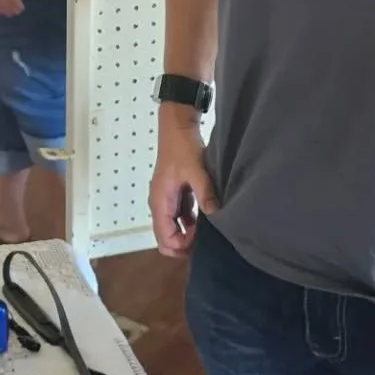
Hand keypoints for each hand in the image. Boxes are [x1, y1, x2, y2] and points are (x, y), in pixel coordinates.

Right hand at [149, 114, 217, 258]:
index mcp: (160, 202)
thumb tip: (214, 214)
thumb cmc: (182, 148)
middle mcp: (159, 205)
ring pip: (173, 230)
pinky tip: (206, 217)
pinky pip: (179, 218)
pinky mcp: (174, 196)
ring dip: (188, 234)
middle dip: (184, 244)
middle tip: (205, 238)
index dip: (183, 245)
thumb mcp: (197, 171)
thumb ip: (205, 193)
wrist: (177, 129)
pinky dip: (190, 223)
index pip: (165, 238)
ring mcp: (166, 201)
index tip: (202, 238)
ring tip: (208, 229)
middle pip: (166, 238)